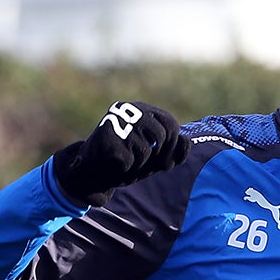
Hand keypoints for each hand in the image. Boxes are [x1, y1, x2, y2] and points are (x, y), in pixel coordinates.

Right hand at [51, 102, 186, 206]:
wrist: (93, 170)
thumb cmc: (127, 161)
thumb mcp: (154, 157)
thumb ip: (172, 151)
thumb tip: (186, 142)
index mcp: (144, 110)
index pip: (170, 124)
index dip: (173, 146)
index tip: (165, 163)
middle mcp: (130, 110)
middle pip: (163, 134)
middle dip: (161, 156)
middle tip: (148, 166)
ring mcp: (117, 120)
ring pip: (147, 149)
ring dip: (140, 165)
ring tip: (129, 164)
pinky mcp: (106, 136)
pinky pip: (129, 160)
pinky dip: (125, 170)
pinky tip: (115, 165)